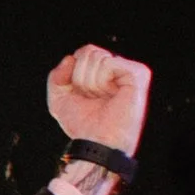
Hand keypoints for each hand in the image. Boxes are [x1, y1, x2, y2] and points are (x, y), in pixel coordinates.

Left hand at [47, 44, 149, 160]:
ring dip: (90, 83)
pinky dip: (101, 81)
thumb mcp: (59, 99)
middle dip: (81, 78)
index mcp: (105, 73)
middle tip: (93, 98)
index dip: (74, 74)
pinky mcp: (138, 74)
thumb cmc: (82, 125)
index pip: (83, 53)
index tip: (82, 96)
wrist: (96, 143)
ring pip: (96, 57)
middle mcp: (119, 69)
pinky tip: (111, 95)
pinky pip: (107, 62)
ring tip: (102, 99)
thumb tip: (69, 58)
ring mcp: (131, 71)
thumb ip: (56, 76)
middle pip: (88, 51)